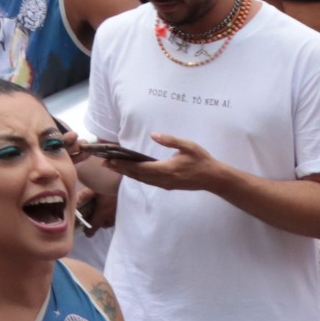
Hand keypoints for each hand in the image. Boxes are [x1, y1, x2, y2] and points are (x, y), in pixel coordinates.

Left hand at [102, 132, 233, 194]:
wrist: (214, 179)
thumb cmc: (202, 160)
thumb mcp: (189, 146)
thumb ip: (171, 140)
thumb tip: (154, 135)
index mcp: (167, 169)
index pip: (140, 167)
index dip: (125, 164)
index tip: (111, 160)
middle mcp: (164, 179)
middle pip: (138, 175)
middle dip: (121, 169)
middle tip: (104, 163)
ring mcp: (166, 184)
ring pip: (142, 180)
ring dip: (127, 173)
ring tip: (113, 167)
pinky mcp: (168, 186)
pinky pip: (148, 182)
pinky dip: (136, 176)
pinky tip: (130, 172)